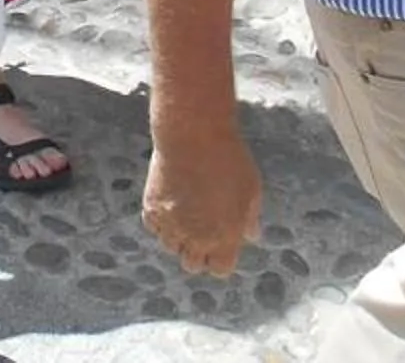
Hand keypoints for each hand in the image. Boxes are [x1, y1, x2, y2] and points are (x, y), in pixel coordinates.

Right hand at [143, 124, 263, 276]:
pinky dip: (162, 221)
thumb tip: (251, 236)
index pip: (220, 269)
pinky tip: (172, 200)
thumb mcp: (251, 189)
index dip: (220, 258)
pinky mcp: (152, 209)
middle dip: (198, 252)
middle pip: (192, 264)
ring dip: (179, 236)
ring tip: (187, 209)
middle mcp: (196, 238)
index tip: (221, 243)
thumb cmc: (228, 158)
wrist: (193, 134)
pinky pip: (155, 228)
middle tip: (202, 229)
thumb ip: (250, 218)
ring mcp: (172, 225)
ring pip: (171, 246)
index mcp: (225, 237)